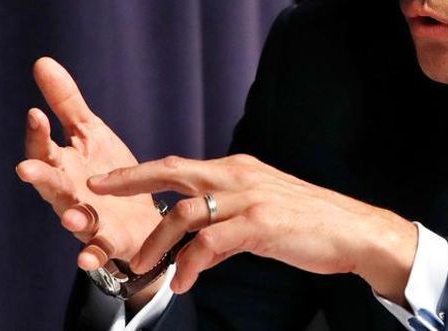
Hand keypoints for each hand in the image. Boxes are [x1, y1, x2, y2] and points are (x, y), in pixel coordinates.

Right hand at [15, 57, 162, 274]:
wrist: (138, 215)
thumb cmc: (107, 171)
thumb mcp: (89, 132)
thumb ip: (66, 103)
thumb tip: (41, 61)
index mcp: (64, 165)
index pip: (45, 147)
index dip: (38, 133)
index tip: (35, 113)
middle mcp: (70, 193)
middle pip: (51, 185)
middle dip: (40, 177)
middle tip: (26, 170)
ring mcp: (88, 220)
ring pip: (75, 219)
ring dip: (72, 219)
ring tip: (69, 217)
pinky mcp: (110, 241)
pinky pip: (99, 251)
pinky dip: (92, 256)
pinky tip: (86, 260)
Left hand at [88, 154, 418, 302]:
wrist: (354, 231)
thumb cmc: (311, 223)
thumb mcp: (263, 211)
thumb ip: (228, 219)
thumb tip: (199, 242)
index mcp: (238, 168)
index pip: (179, 166)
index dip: (138, 172)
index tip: (106, 179)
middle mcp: (239, 175)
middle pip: (172, 173)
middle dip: (128, 182)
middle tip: (93, 194)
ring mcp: (249, 198)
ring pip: (184, 214)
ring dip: (156, 243)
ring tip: (143, 267)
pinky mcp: (260, 224)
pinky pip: (210, 243)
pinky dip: (189, 264)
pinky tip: (183, 282)